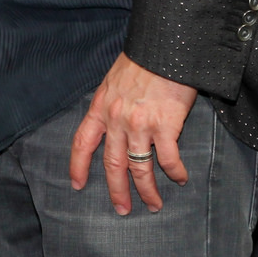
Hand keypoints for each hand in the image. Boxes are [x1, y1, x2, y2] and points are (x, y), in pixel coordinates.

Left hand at [69, 53, 197, 214]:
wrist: (164, 46)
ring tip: (153, 205)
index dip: (78, 166)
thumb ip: (112, 103)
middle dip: (116, 191)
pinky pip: (168, 159)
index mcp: (101, 107)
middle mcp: (117, 119)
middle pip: (113, 164)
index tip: (77, 184)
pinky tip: (180, 178)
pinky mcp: (165, 126)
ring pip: (140, 168)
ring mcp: (140, 124)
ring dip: (147, 191)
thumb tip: (113, 122)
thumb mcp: (114, 80)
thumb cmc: (142, 60)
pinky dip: (175, 173)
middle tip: (121, 209)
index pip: (82, 142)